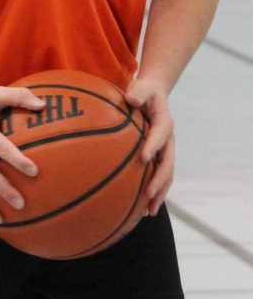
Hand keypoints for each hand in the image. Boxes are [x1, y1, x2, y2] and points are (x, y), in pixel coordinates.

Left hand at [125, 76, 174, 214]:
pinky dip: (153, 192)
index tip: (144, 157)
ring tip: (147, 211)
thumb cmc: (143, 91)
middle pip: (168, 163)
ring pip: (165, 175)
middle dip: (159, 179)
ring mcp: (165, 151)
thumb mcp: (142, 87)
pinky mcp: (159, 157)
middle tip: (149, 193)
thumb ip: (138, 92)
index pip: (160, 135)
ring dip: (158, 193)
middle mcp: (168, 140)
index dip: (153, 146)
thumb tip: (132, 98)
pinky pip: (158, 177)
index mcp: (164, 122)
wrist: (154, 95)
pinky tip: (140, 209)